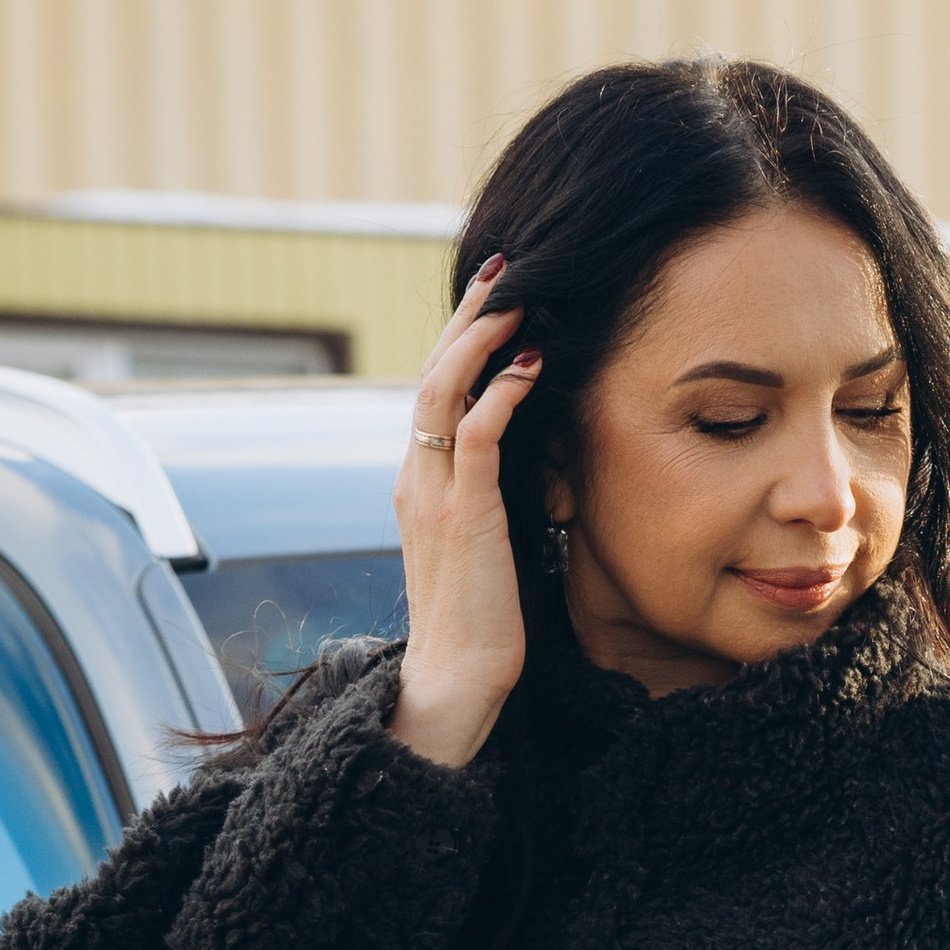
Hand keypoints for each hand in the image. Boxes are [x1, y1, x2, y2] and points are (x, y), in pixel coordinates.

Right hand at [389, 258, 544, 765]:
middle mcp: (416, 478)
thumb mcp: (479, 547)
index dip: (460, 339)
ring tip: (519, 301)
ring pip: (444, 391)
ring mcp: (435, 495)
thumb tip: (517, 467)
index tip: (492, 298)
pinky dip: (502, 394)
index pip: (432, 391)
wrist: (454, 680)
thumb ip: (484, 499)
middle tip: (504, 269)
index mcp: (417, 482)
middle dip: (468, 317)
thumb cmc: (478, 624)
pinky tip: (532, 367)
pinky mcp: (464, 517)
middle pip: (432, 373)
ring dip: (483, 340)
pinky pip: (477, 437)